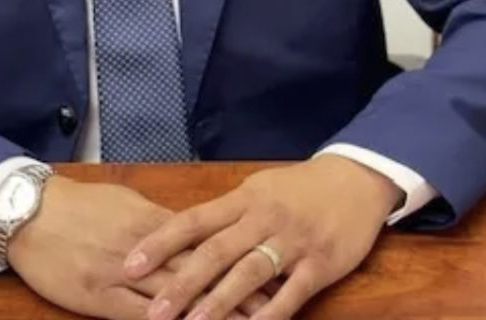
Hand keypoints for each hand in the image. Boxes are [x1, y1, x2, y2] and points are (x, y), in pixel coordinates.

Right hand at [8, 175, 272, 319]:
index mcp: (152, 223)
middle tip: (271, 305)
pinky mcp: (100, 299)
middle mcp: (145, 249)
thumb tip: (189, 231)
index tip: (270, 270)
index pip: (205, 244)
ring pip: (175, 299)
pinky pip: (138, 318)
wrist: (31, 213)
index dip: (238, 260)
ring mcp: (122, 275)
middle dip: (236, 292)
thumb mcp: (124, 204)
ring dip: (208, 314)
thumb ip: (158, 222)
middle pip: (199, 273)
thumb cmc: (79, 204)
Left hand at [124, 155, 403, 319]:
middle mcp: (263, 218)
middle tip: (153, 310)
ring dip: (219, 303)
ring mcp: (292, 241)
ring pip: (249, 274)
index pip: (194, 219)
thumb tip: (182, 236)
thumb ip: (226, 214)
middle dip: (181, 282)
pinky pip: (291, 294)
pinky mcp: (320, 264)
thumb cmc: (299, 188)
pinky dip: (270, 315)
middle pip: (216, 251)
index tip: (130, 262)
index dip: (161, 242)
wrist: (355, 179)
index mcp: (244, 199)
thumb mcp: (259, 190)